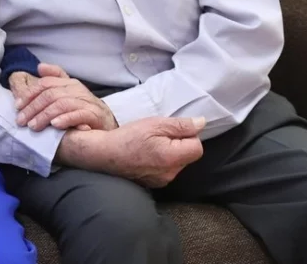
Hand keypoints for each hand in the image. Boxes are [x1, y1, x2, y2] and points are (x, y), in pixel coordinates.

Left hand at [10, 63, 117, 130]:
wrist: (108, 125)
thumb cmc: (84, 110)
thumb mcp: (69, 93)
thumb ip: (54, 80)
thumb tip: (40, 67)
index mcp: (70, 83)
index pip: (46, 84)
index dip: (30, 94)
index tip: (17, 106)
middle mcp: (78, 90)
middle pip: (51, 94)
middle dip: (33, 108)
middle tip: (22, 121)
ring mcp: (87, 102)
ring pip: (62, 104)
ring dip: (45, 115)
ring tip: (34, 126)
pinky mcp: (95, 116)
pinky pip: (79, 115)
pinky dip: (66, 119)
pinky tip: (55, 125)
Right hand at [55, 116, 205, 187]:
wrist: (104, 154)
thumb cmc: (128, 137)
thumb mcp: (155, 124)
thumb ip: (181, 125)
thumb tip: (202, 123)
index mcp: (172, 157)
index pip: (197, 146)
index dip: (187, 135)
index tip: (171, 130)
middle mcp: (170, 173)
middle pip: (188, 155)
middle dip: (179, 144)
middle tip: (158, 136)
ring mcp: (163, 181)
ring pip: (178, 163)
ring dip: (171, 153)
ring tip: (150, 145)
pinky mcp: (155, 184)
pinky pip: (167, 170)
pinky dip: (162, 162)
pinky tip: (147, 155)